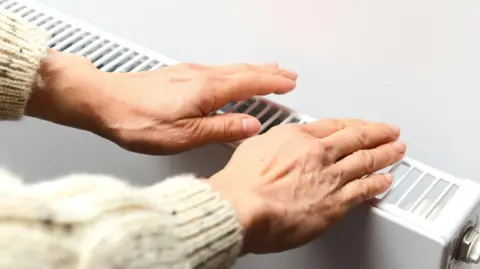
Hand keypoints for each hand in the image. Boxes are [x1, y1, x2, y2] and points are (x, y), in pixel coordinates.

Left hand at [98, 63, 296, 153]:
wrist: (103, 101)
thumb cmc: (138, 120)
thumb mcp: (185, 135)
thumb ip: (222, 128)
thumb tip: (251, 126)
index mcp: (207, 90)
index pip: (251, 83)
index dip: (273, 83)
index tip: (290, 83)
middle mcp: (200, 76)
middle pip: (244, 71)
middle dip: (269, 72)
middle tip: (287, 74)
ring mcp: (189, 73)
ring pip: (230, 68)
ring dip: (253, 70)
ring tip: (267, 71)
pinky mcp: (178, 75)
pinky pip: (217, 70)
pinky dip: (234, 72)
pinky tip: (231, 77)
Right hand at [208, 119, 405, 253]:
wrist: (242, 207)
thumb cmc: (241, 183)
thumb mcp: (253, 148)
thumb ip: (273, 145)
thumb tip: (277, 146)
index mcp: (297, 137)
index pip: (332, 125)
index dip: (351, 124)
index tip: (358, 125)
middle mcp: (318, 153)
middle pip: (356, 137)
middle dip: (377, 133)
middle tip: (389, 131)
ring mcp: (330, 176)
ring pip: (367, 160)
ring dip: (386, 154)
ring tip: (397, 150)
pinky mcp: (336, 202)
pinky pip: (365, 189)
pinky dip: (379, 183)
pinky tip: (387, 180)